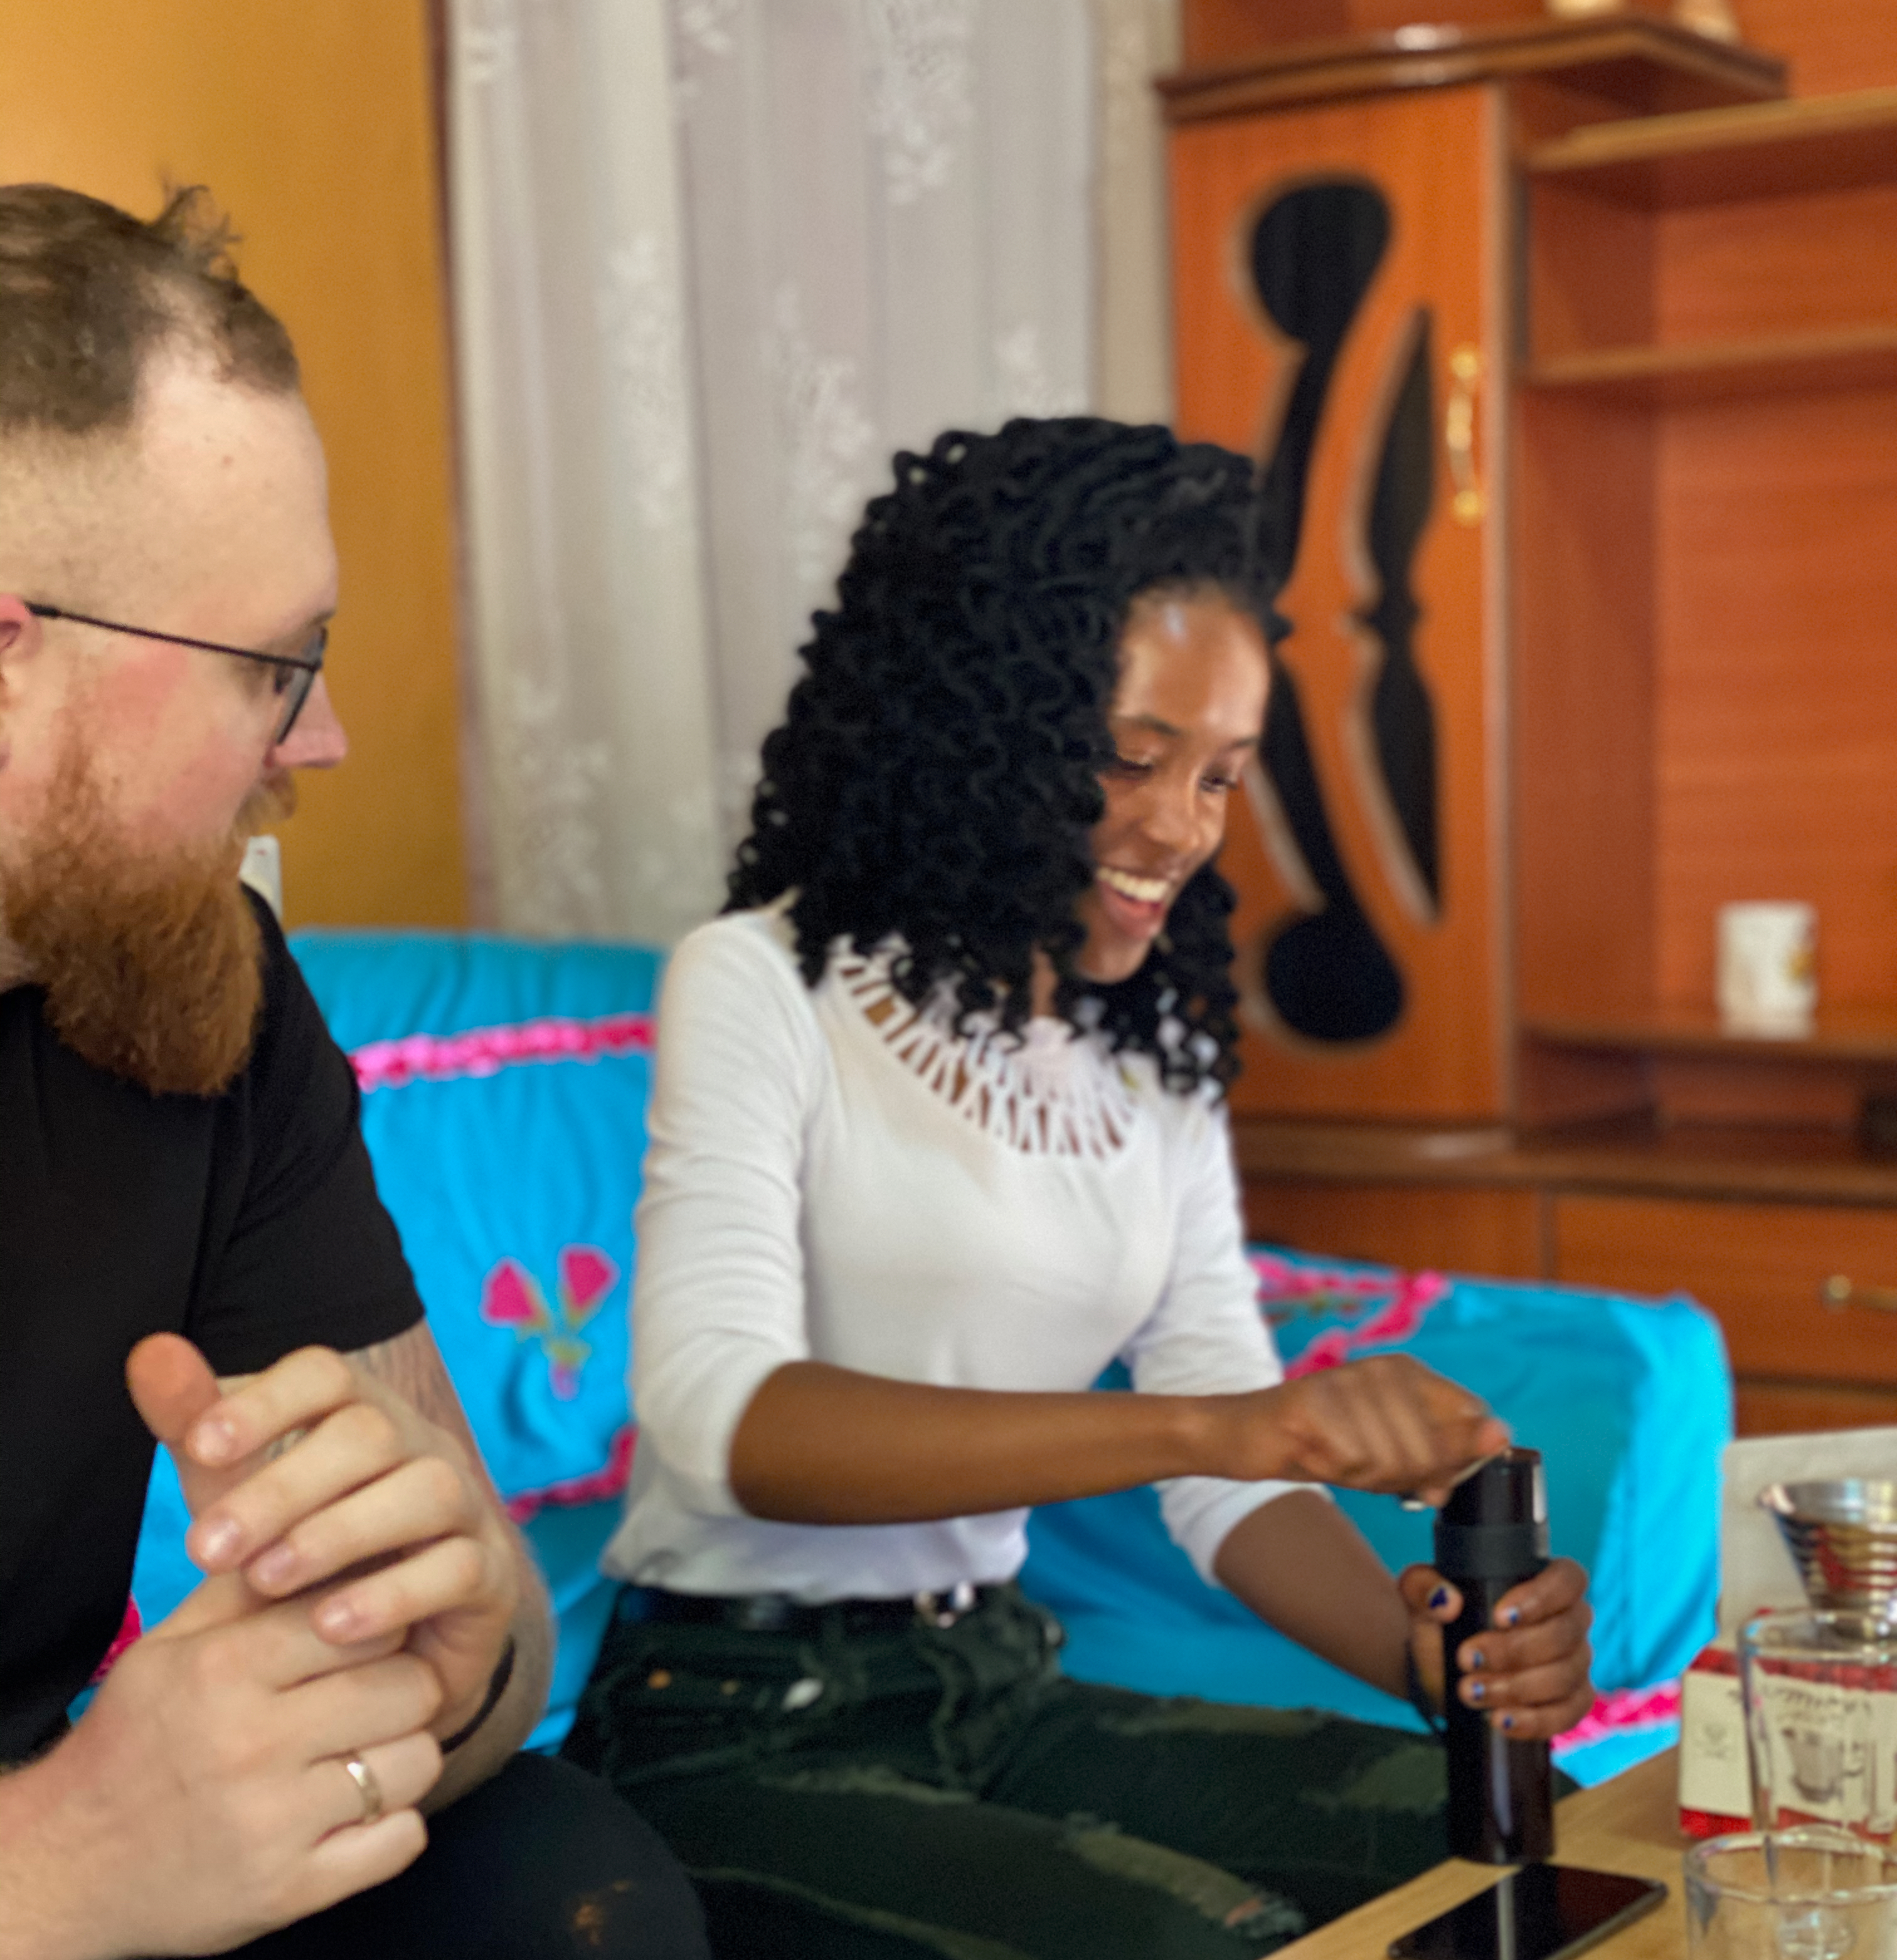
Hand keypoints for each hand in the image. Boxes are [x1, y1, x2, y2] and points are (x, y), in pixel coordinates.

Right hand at [24, 1573, 440, 1957]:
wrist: (66, 1863)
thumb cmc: (137, 1736)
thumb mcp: (174, 1645)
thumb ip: (253, 1584)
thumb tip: (331, 1526)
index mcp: (225, 1670)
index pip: (368, 1619)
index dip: (382, 1623)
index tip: (368, 1639)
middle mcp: (250, 1744)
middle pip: (411, 1688)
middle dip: (405, 1687)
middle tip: (374, 1698)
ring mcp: (272, 1825)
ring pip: (418, 1762)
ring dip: (403, 1757)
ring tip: (363, 1753)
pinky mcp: (288, 1891)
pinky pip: (402, 1841)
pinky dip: (393, 1828)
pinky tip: (355, 1813)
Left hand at [128, 1334, 518, 1743]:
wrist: (376, 1648)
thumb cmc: (300, 1550)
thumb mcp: (239, 1490)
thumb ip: (196, 1423)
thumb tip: (149, 1350)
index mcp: (363, 1413)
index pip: (328, 1374)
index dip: (267, 1402)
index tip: (198, 1446)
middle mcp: (424, 1446)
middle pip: (371, 1433)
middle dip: (282, 1489)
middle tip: (203, 1552)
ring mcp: (467, 1507)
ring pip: (427, 1490)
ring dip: (340, 1533)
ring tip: (264, 1583)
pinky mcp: (489, 1575)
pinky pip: (458, 1568)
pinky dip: (393, 1594)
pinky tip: (329, 1626)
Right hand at [1219, 1355, 1509, 1501]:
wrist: (1252, 1436)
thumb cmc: (1329, 1445)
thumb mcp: (1394, 1454)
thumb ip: (1446, 1452)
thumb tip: (1500, 1438)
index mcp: (1409, 1371)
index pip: (1470, 1417)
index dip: (1454, 1460)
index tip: (1427, 1479)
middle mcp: (1383, 1368)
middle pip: (1432, 1450)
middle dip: (1406, 1478)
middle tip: (1371, 1474)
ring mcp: (1348, 1380)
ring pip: (1394, 1459)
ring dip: (1369, 1479)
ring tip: (1341, 1463)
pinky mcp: (1314, 1401)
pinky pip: (1353, 1460)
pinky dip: (1339, 1473)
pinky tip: (1319, 1457)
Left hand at [1399, 1558, 1594, 1741]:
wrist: (1437, 1667)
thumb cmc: (1439, 1620)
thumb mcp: (1419, 1596)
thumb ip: (1423, 1585)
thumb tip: (1446, 1601)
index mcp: (1542, 1582)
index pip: (1568, 1578)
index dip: (1543, 1597)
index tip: (1499, 1617)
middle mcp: (1568, 1620)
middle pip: (1565, 1633)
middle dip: (1514, 1651)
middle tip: (1467, 1659)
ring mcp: (1574, 1663)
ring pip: (1566, 1676)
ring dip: (1517, 1688)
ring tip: (1471, 1691)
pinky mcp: (1570, 1702)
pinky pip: (1569, 1714)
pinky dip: (1535, 1720)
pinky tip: (1501, 1719)